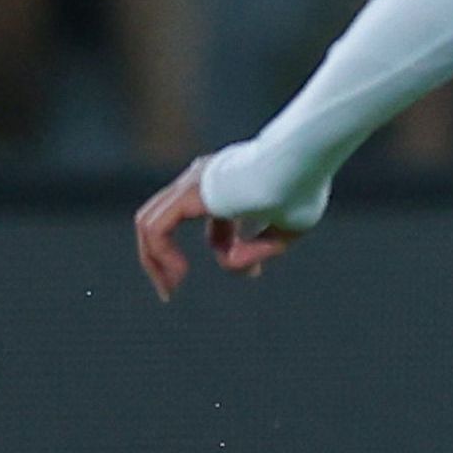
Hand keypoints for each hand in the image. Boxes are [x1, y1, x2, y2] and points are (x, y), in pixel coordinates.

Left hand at [133, 157, 301, 298]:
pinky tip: (181, 274)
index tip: (252, 271)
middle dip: (164, 257)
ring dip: (154, 260)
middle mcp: (203, 178)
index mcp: (231, 182)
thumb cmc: (303, 188)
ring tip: (169, 289)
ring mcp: (191, 183)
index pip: (216, 220)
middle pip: (166, 219)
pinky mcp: (185, 194)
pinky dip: (160, 255)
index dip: (227, 251)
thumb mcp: (289, 226)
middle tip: (171, 289)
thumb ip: (261, 247)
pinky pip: (156, 229)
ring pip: (150, 223)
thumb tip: (231, 263)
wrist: (297, 163)